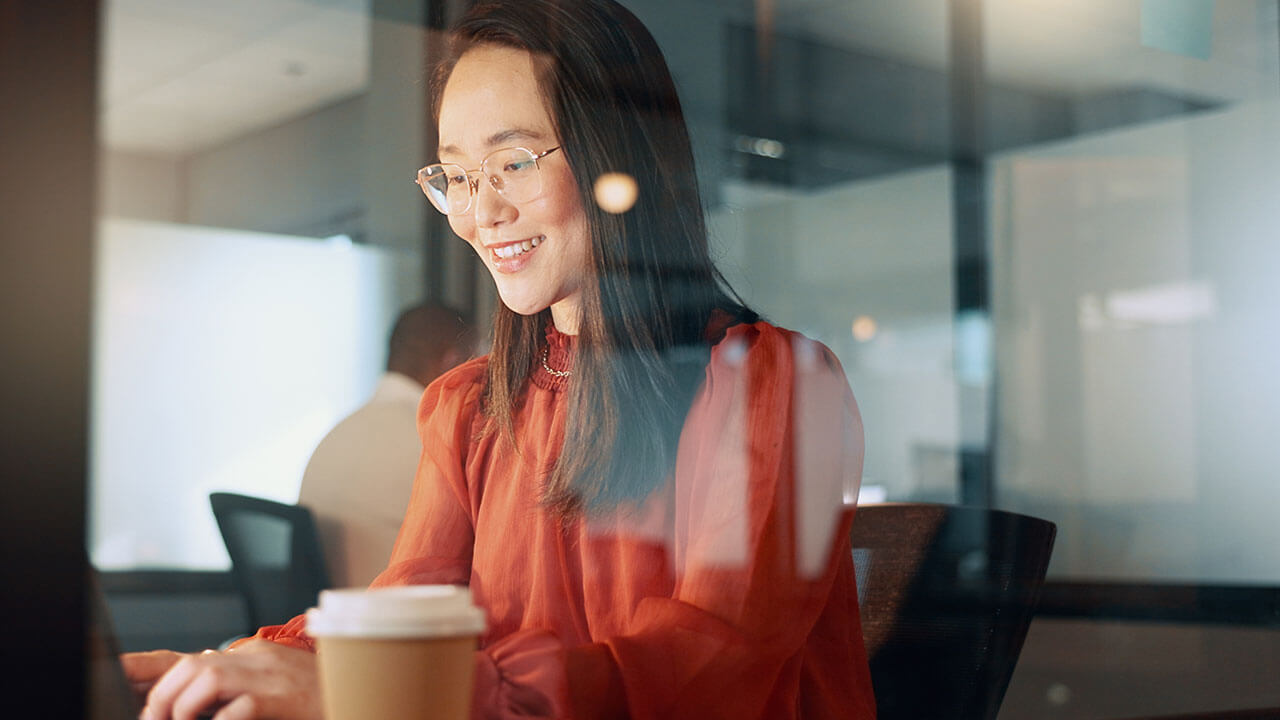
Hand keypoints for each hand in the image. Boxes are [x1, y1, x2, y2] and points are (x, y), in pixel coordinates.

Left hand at [121, 641, 322, 719]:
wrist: (356, 694)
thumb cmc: (313, 698)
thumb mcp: (269, 686)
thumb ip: (233, 689)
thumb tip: (187, 704)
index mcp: (249, 656)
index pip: (186, 660)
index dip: (149, 675)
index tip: (125, 689)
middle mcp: (256, 658)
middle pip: (190, 665)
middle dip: (161, 696)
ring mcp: (270, 675)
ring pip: (207, 678)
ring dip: (183, 708)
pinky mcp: (282, 697)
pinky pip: (239, 707)